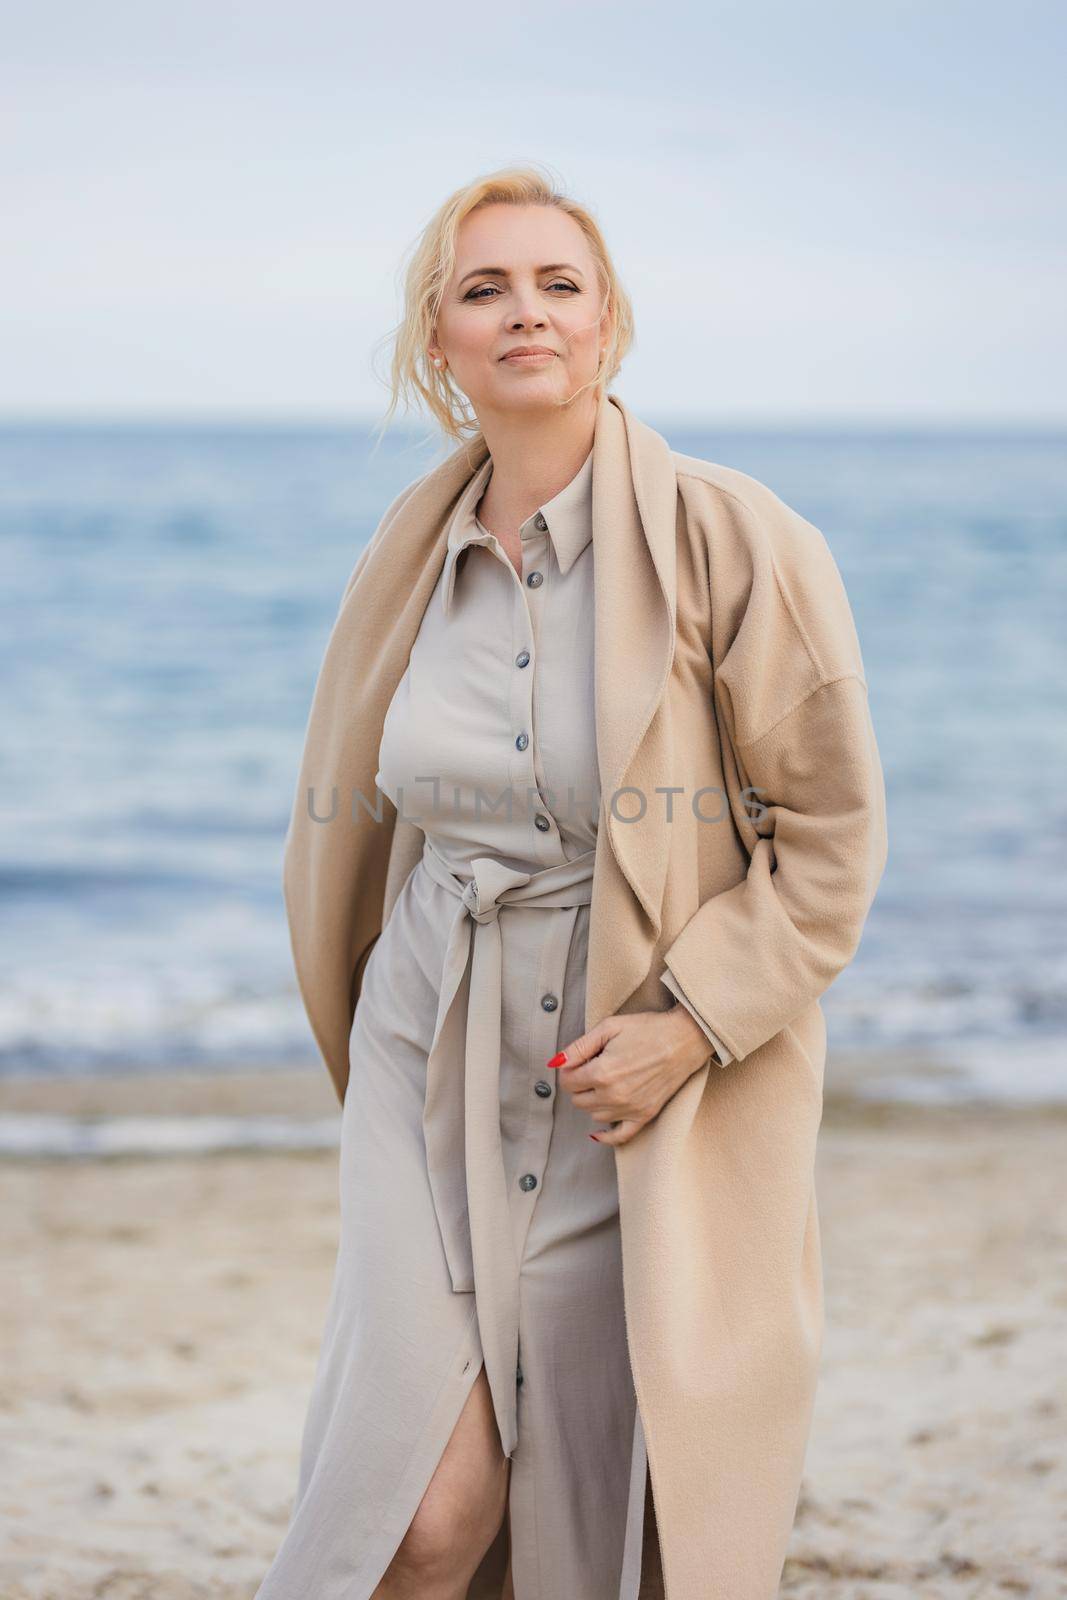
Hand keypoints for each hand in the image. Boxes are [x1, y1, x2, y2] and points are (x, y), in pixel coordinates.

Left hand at [547, 1004, 715, 1146]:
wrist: (685, 1039)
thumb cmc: (647, 1028)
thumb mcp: (609, 1027)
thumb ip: (579, 1047)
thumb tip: (555, 1063)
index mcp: (601, 1073)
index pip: (567, 1082)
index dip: (568, 1070)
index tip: (578, 1060)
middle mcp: (613, 1096)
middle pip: (578, 1100)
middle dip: (578, 1085)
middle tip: (591, 1067)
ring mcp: (630, 1109)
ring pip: (594, 1115)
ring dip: (592, 1101)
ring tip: (605, 1082)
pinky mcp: (645, 1115)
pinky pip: (619, 1137)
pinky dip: (605, 1135)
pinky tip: (598, 1130)